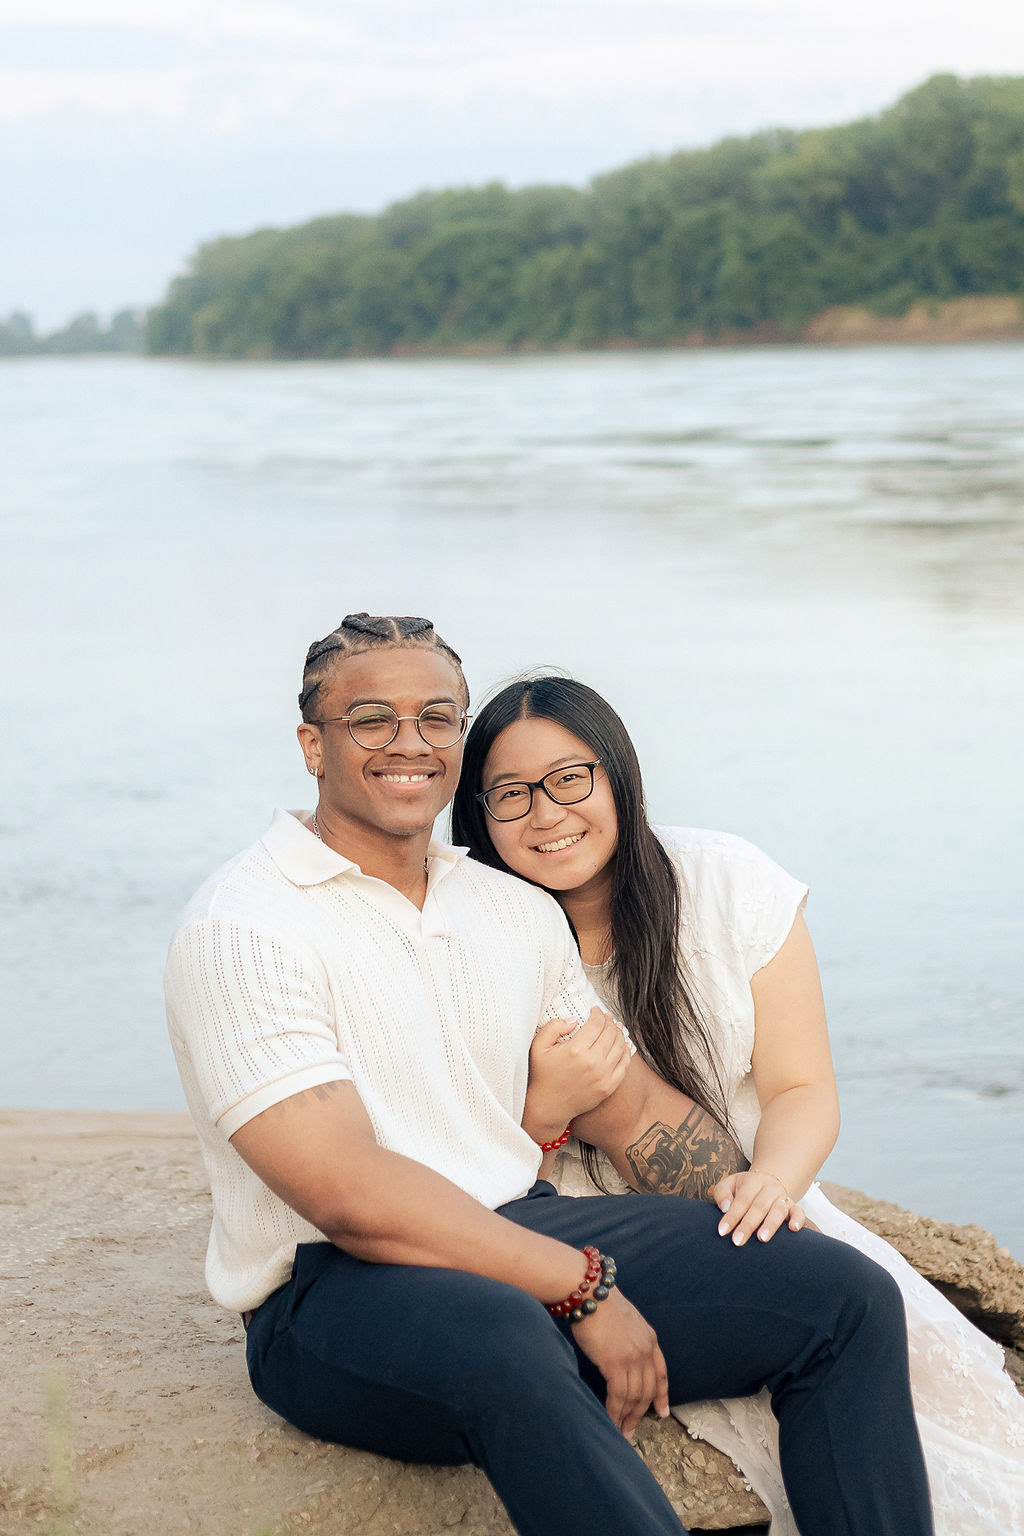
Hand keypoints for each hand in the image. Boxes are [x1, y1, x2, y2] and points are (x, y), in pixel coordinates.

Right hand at [525, 1007, 630, 1139]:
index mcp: (576, 1050)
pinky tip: (623, 1045)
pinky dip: (626, 1052)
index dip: (598, 1013)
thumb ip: (553, 1027)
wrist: (548, 1106)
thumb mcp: (538, 1046)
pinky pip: (624, 1065)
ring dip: (619, 1034)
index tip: (595, 1010)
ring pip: (620, 1046)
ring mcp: (603, 1076)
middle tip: (606, 1017)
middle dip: (609, 1021)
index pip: (596, 1024)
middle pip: (610, 1033)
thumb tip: (574, 1019)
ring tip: (615, 1028)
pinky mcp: (608, 1087)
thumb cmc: (542, 1075)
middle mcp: (592, 1062)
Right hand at [571, 1288, 669, 1438]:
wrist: (590, 1292)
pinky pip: (618, 1395)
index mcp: (650, 1339)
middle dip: (640, 1413)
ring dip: (627, 1417)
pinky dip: (615, 1411)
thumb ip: (629, 1338)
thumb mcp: (626, 1320)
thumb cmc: (600, 1302)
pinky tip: (610, 1419)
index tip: (662, 1412)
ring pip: (634, 1396)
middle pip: (647, 1390)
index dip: (661, 1395)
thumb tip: (621, 1354)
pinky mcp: (615, 1362)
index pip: (661, 1373)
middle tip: (630, 1430)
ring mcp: (632, 1357)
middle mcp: (645, 1350)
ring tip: (619, 1430)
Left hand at [712, 1168, 805, 1244]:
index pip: (742, 1199)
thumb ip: (722, 1193)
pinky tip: (794, 1229)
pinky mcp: (793, 1207)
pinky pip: (799, 1212)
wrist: (768, 1182)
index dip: (732, 1216)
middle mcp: (770, 1188)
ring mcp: (783, 1198)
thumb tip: (725, 1208)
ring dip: (770, 1225)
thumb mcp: (729, 1184)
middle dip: (748, 1225)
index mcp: (753, 1181)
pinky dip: (798, 1220)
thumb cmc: (744, 1189)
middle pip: (759, 1206)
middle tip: (737, 1241)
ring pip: (778, 1210)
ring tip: (762, 1238)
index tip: (722, 1231)